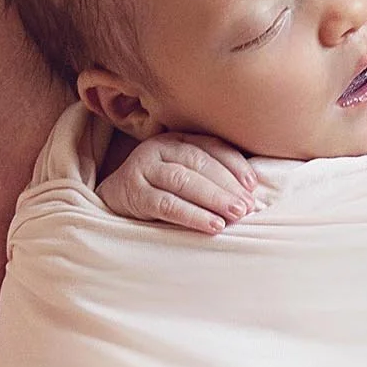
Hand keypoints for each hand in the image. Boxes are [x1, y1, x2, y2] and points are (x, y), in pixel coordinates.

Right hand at [97, 131, 265, 233]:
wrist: (113, 202)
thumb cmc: (159, 190)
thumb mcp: (183, 174)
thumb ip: (210, 175)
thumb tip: (250, 192)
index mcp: (176, 140)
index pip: (210, 146)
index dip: (234, 164)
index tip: (253, 185)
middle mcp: (158, 149)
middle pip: (198, 162)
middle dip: (226, 185)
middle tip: (247, 207)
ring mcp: (142, 169)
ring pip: (183, 181)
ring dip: (213, 199)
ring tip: (236, 216)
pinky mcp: (133, 193)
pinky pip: (167, 204)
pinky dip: (193, 215)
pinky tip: (213, 226)